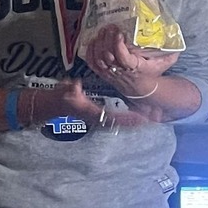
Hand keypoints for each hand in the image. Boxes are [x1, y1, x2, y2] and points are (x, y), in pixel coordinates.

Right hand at [27, 79, 154, 131]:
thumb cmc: (60, 98)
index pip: (114, 118)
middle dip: (136, 122)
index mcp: (93, 113)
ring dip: (134, 120)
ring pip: (121, 122)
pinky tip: (136, 114)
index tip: (142, 118)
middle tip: (154, 118)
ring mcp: (100, 117)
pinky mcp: (101, 114)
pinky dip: (128, 117)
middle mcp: (99, 117)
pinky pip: (117, 118)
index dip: (128, 119)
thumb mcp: (65, 91)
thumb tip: (75, 85)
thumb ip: (70, 88)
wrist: (54, 104)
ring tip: (149, 116)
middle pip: (122, 123)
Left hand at [90, 27, 180, 114]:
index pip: (122, 57)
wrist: (142, 90)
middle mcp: (120, 71)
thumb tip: (177, 40)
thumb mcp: (163, 63)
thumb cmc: (151, 73)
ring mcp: (110, 73)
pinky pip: (92, 63)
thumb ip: (170, 53)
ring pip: (98, 58)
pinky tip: (92, 41)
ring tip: (101, 31)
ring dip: (98, 43)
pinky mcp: (103, 73)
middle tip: (109, 27)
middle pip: (107, 55)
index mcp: (134, 67)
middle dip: (106, 39)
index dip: (118, 44)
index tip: (119, 33)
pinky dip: (90, 52)